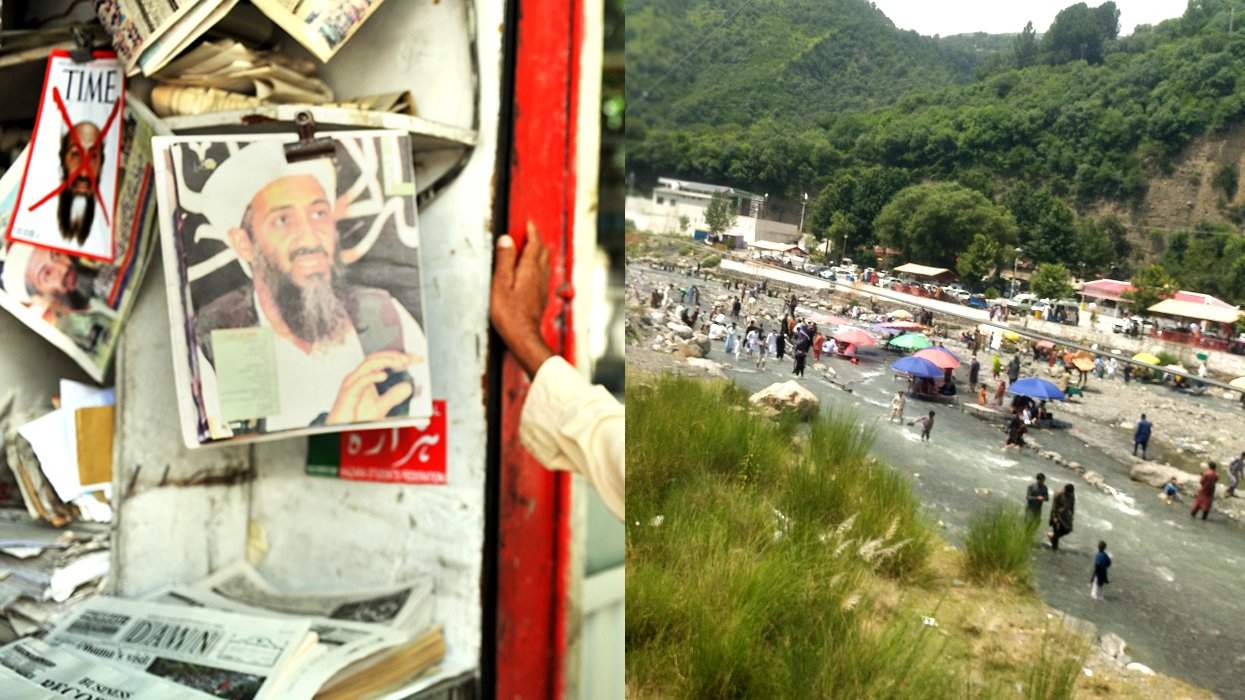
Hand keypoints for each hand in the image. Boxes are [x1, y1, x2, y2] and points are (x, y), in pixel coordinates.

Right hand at [326, 351, 416, 424]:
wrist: (339, 431)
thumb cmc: (354, 419)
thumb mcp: (380, 407)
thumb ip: (393, 396)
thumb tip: (408, 387)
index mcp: (365, 377)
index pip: (383, 360)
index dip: (400, 357)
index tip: (417, 358)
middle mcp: (357, 377)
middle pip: (376, 357)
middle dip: (394, 355)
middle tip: (411, 358)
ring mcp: (351, 384)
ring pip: (368, 364)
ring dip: (386, 361)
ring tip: (401, 362)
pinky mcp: (347, 394)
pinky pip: (360, 381)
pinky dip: (372, 376)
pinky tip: (384, 375)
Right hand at [491, 221, 553, 375]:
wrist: (523, 337)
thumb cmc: (509, 313)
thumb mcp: (500, 284)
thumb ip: (504, 260)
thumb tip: (507, 239)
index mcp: (529, 269)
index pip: (534, 244)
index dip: (532, 231)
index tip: (529, 222)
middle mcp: (538, 276)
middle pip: (542, 252)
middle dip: (537, 240)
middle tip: (531, 232)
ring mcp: (541, 287)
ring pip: (544, 263)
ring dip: (540, 252)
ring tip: (534, 247)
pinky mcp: (540, 297)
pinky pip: (543, 275)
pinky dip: (539, 266)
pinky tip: (535, 272)